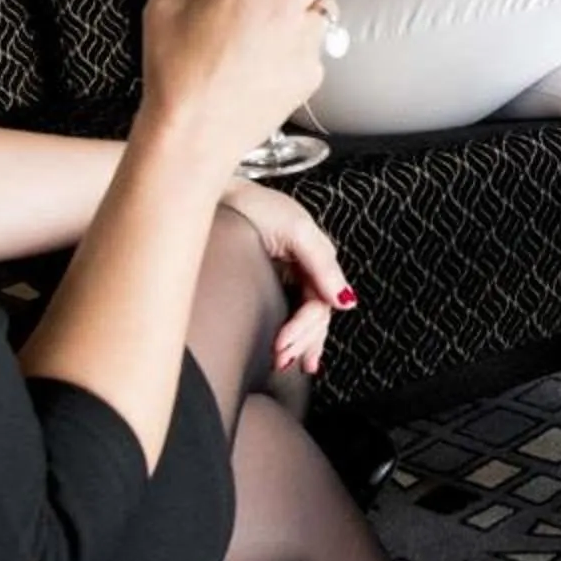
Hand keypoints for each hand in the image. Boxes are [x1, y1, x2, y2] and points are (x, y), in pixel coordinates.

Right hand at [140, 0, 341, 167]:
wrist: (193, 133)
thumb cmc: (174, 75)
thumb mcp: (161, 13)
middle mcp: (286, 5)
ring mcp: (305, 41)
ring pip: (326, 6)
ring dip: (308, 5)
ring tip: (276, 22)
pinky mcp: (312, 73)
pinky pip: (317, 47)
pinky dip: (301, 46)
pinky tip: (271, 58)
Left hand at [218, 180, 353, 374]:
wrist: (213, 196)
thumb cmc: (253, 207)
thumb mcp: (295, 230)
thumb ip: (322, 263)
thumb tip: (346, 301)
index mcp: (317, 256)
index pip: (321, 304)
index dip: (305, 328)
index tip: (283, 345)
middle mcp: (306, 269)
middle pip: (316, 315)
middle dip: (301, 340)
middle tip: (280, 358)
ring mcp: (289, 276)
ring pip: (305, 319)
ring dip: (300, 343)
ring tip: (286, 363)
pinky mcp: (271, 281)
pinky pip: (290, 313)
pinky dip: (295, 336)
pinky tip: (295, 353)